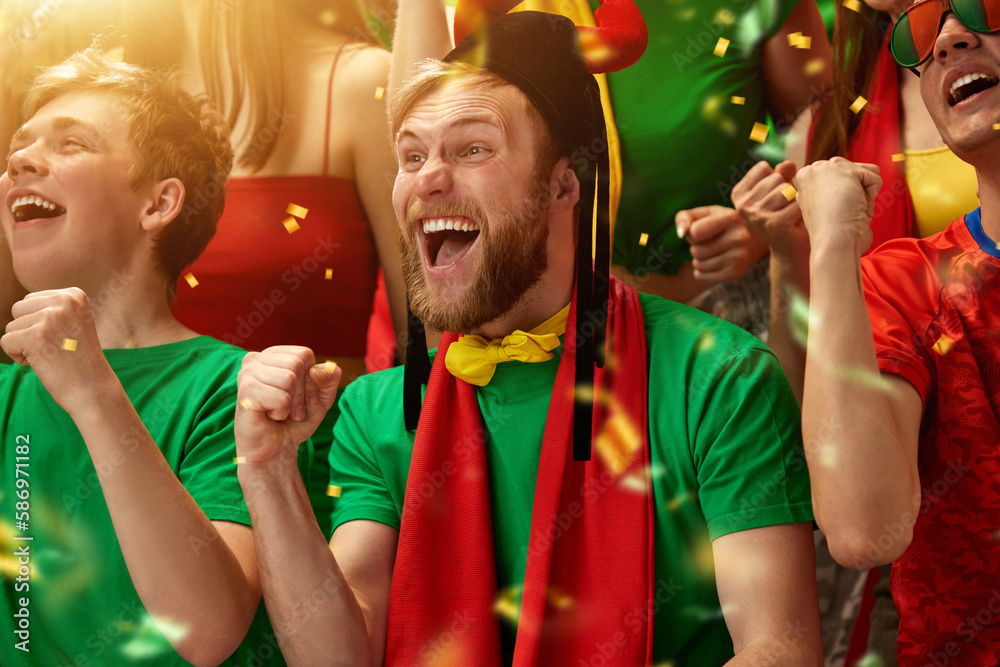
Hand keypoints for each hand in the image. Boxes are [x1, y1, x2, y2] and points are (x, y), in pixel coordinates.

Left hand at [0, 288, 115, 413]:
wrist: (93, 388)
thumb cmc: (79, 360)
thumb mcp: (71, 322)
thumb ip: (50, 308)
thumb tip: (19, 305)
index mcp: (75, 295)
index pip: (32, 300)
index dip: (40, 324)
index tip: (63, 338)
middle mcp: (64, 301)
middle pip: (18, 309)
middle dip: (28, 331)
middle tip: (55, 348)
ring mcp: (51, 318)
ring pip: (11, 327)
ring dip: (24, 345)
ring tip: (51, 355)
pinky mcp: (35, 336)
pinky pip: (6, 342)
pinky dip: (18, 357)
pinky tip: (42, 363)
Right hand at [235, 346, 341, 466]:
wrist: (276, 449)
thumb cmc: (295, 421)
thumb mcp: (322, 397)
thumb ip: (330, 378)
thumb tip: (317, 371)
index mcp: (273, 355)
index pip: (305, 354)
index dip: (311, 379)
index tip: (301, 396)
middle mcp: (256, 359)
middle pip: (297, 364)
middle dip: (302, 392)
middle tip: (290, 408)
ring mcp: (247, 374)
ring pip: (289, 379)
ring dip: (291, 404)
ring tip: (280, 412)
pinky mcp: (245, 391)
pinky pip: (281, 397)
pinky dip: (281, 412)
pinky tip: (269, 416)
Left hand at [676, 205, 768, 282]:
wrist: (750, 241)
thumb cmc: (719, 224)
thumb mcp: (704, 214)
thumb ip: (685, 217)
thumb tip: (681, 233)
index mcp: (731, 218)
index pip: (695, 232)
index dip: (692, 233)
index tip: (701, 230)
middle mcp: (739, 237)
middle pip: (696, 251)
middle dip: (696, 247)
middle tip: (708, 243)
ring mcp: (739, 256)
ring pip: (699, 265)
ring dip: (698, 260)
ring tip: (710, 252)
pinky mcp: (736, 273)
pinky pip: (702, 276)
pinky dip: (701, 271)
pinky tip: (712, 263)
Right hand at [732, 160, 808, 263]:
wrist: (791, 247)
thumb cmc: (786, 214)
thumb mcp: (780, 189)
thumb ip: (782, 174)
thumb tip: (788, 165)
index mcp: (739, 194)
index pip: (763, 168)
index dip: (776, 178)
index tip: (775, 196)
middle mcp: (742, 206)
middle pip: (775, 178)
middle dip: (787, 189)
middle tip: (785, 208)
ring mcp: (756, 215)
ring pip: (786, 189)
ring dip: (795, 200)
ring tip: (790, 214)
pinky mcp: (773, 224)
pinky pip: (796, 203)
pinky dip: (802, 210)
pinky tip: (796, 222)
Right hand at [794, 157, 880, 257]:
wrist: (832, 242)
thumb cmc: (834, 233)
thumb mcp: (830, 207)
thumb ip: (837, 188)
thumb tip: (870, 172)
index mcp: (805, 182)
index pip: (841, 178)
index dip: (847, 197)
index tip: (834, 213)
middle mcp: (811, 170)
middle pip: (854, 172)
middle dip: (856, 192)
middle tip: (842, 211)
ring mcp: (823, 167)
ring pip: (864, 173)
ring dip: (864, 194)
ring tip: (848, 209)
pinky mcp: (839, 167)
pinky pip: (873, 177)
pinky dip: (871, 194)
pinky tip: (854, 206)